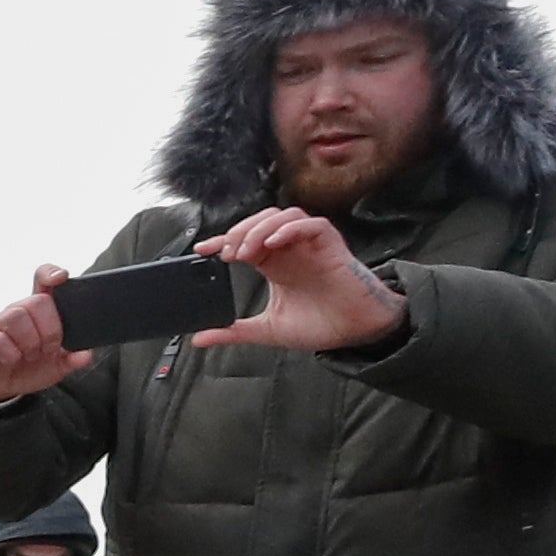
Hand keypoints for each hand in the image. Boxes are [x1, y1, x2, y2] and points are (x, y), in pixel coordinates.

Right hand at [0, 266, 90, 406]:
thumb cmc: (26, 369)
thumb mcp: (55, 367)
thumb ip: (71, 359)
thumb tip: (85, 355)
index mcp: (38, 313)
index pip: (42, 281)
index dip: (51, 274)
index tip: (62, 278)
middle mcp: (17, 312)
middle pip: (36, 302)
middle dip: (49, 329)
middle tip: (48, 349)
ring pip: (16, 316)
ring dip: (29, 342)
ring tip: (30, 357)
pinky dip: (10, 353)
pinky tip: (11, 361)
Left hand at [192, 207, 406, 352]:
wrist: (355, 332)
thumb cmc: (320, 325)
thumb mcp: (267, 329)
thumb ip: (234, 332)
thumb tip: (200, 338)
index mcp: (275, 264)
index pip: (244, 240)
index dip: (222, 239)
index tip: (202, 250)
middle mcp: (291, 250)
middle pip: (261, 220)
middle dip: (239, 231)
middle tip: (226, 253)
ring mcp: (311, 246)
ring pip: (284, 216)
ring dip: (260, 228)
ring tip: (246, 251)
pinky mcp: (331, 246)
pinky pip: (312, 224)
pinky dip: (290, 229)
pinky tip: (274, 244)